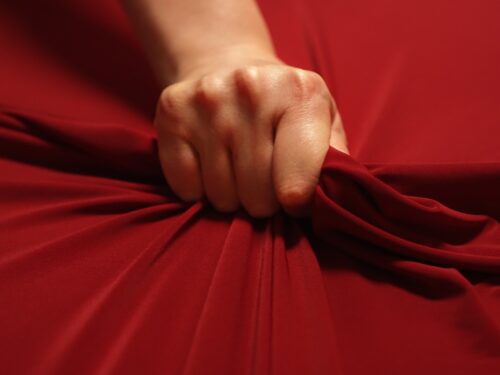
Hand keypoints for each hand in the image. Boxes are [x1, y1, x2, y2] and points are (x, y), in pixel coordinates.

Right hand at [154, 53, 348, 217]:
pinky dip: (199, 189)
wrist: (226, 64)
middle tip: (264, 178)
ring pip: (222, 198)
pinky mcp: (171, 114)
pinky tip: (210, 164)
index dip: (298, 205)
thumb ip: (334, 160)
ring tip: (237, 168)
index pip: (298, 186)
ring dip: (232, 196)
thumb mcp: (322, 119)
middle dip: (264, 201)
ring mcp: (206, 102)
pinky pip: (187, 189)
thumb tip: (330, 203)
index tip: (294, 198)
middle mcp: (251, 91)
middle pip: (259, 198)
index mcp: (300, 94)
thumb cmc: (281, 104)